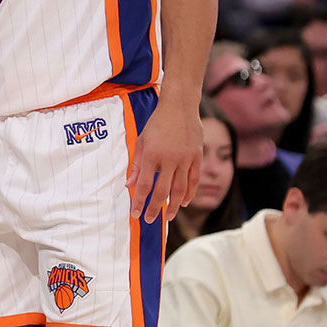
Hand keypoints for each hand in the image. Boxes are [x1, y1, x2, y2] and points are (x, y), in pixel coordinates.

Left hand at [127, 101, 201, 223]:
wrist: (179, 106)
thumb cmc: (157, 123)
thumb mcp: (142, 141)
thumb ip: (136, 164)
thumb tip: (130, 185)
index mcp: (152, 155)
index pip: (145, 185)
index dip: (140, 201)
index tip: (136, 214)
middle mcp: (169, 159)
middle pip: (162, 191)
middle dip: (155, 208)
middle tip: (150, 220)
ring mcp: (185, 159)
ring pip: (180, 189)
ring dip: (173, 206)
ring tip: (168, 217)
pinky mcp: (197, 157)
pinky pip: (194, 180)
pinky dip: (190, 193)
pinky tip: (184, 203)